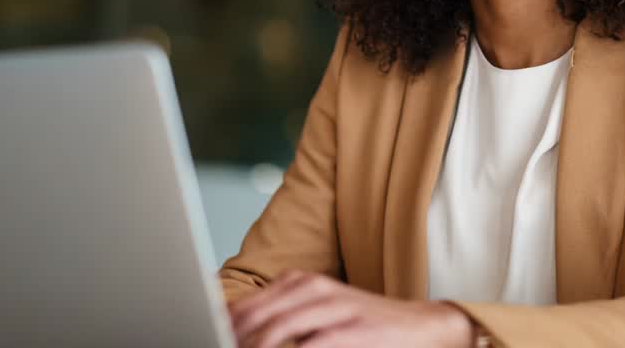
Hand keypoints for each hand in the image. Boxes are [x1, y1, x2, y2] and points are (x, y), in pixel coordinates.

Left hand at [228, 270, 474, 347]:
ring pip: (276, 332)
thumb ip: (280, 316)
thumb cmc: (362, 323)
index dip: (223, 326)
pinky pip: (309, 347)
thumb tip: (236, 329)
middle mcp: (314, 290)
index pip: (247, 305)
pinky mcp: (351, 332)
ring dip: (255, 347)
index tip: (207, 336)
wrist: (417, 325)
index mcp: (300, 283)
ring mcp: (333, 310)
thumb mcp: (318, 310)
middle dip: (236, 339)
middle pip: (256, 320)